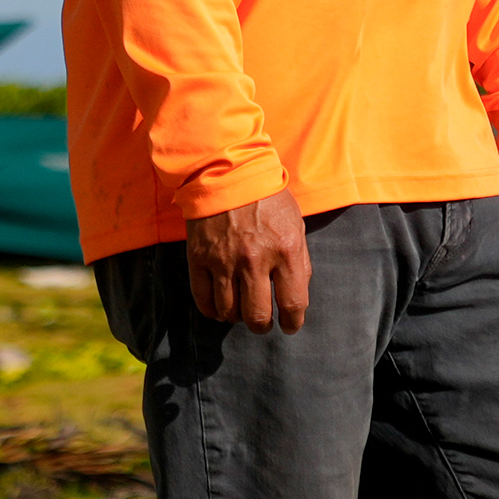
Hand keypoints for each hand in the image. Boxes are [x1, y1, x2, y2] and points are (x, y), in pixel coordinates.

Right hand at [186, 190, 311, 333]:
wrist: (227, 172)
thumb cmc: (268, 199)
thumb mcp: (295, 226)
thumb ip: (299, 262)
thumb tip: (294, 297)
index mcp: (285, 251)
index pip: (293, 304)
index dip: (293, 323)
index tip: (289, 325)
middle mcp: (255, 260)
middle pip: (257, 316)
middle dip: (263, 326)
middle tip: (263, 322)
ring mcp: (224, 261)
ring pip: (229, 312)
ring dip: (237, 317)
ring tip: (241, 311)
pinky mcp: (199, 259)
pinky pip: (203, 299)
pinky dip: (212, 310)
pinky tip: (220, 308)